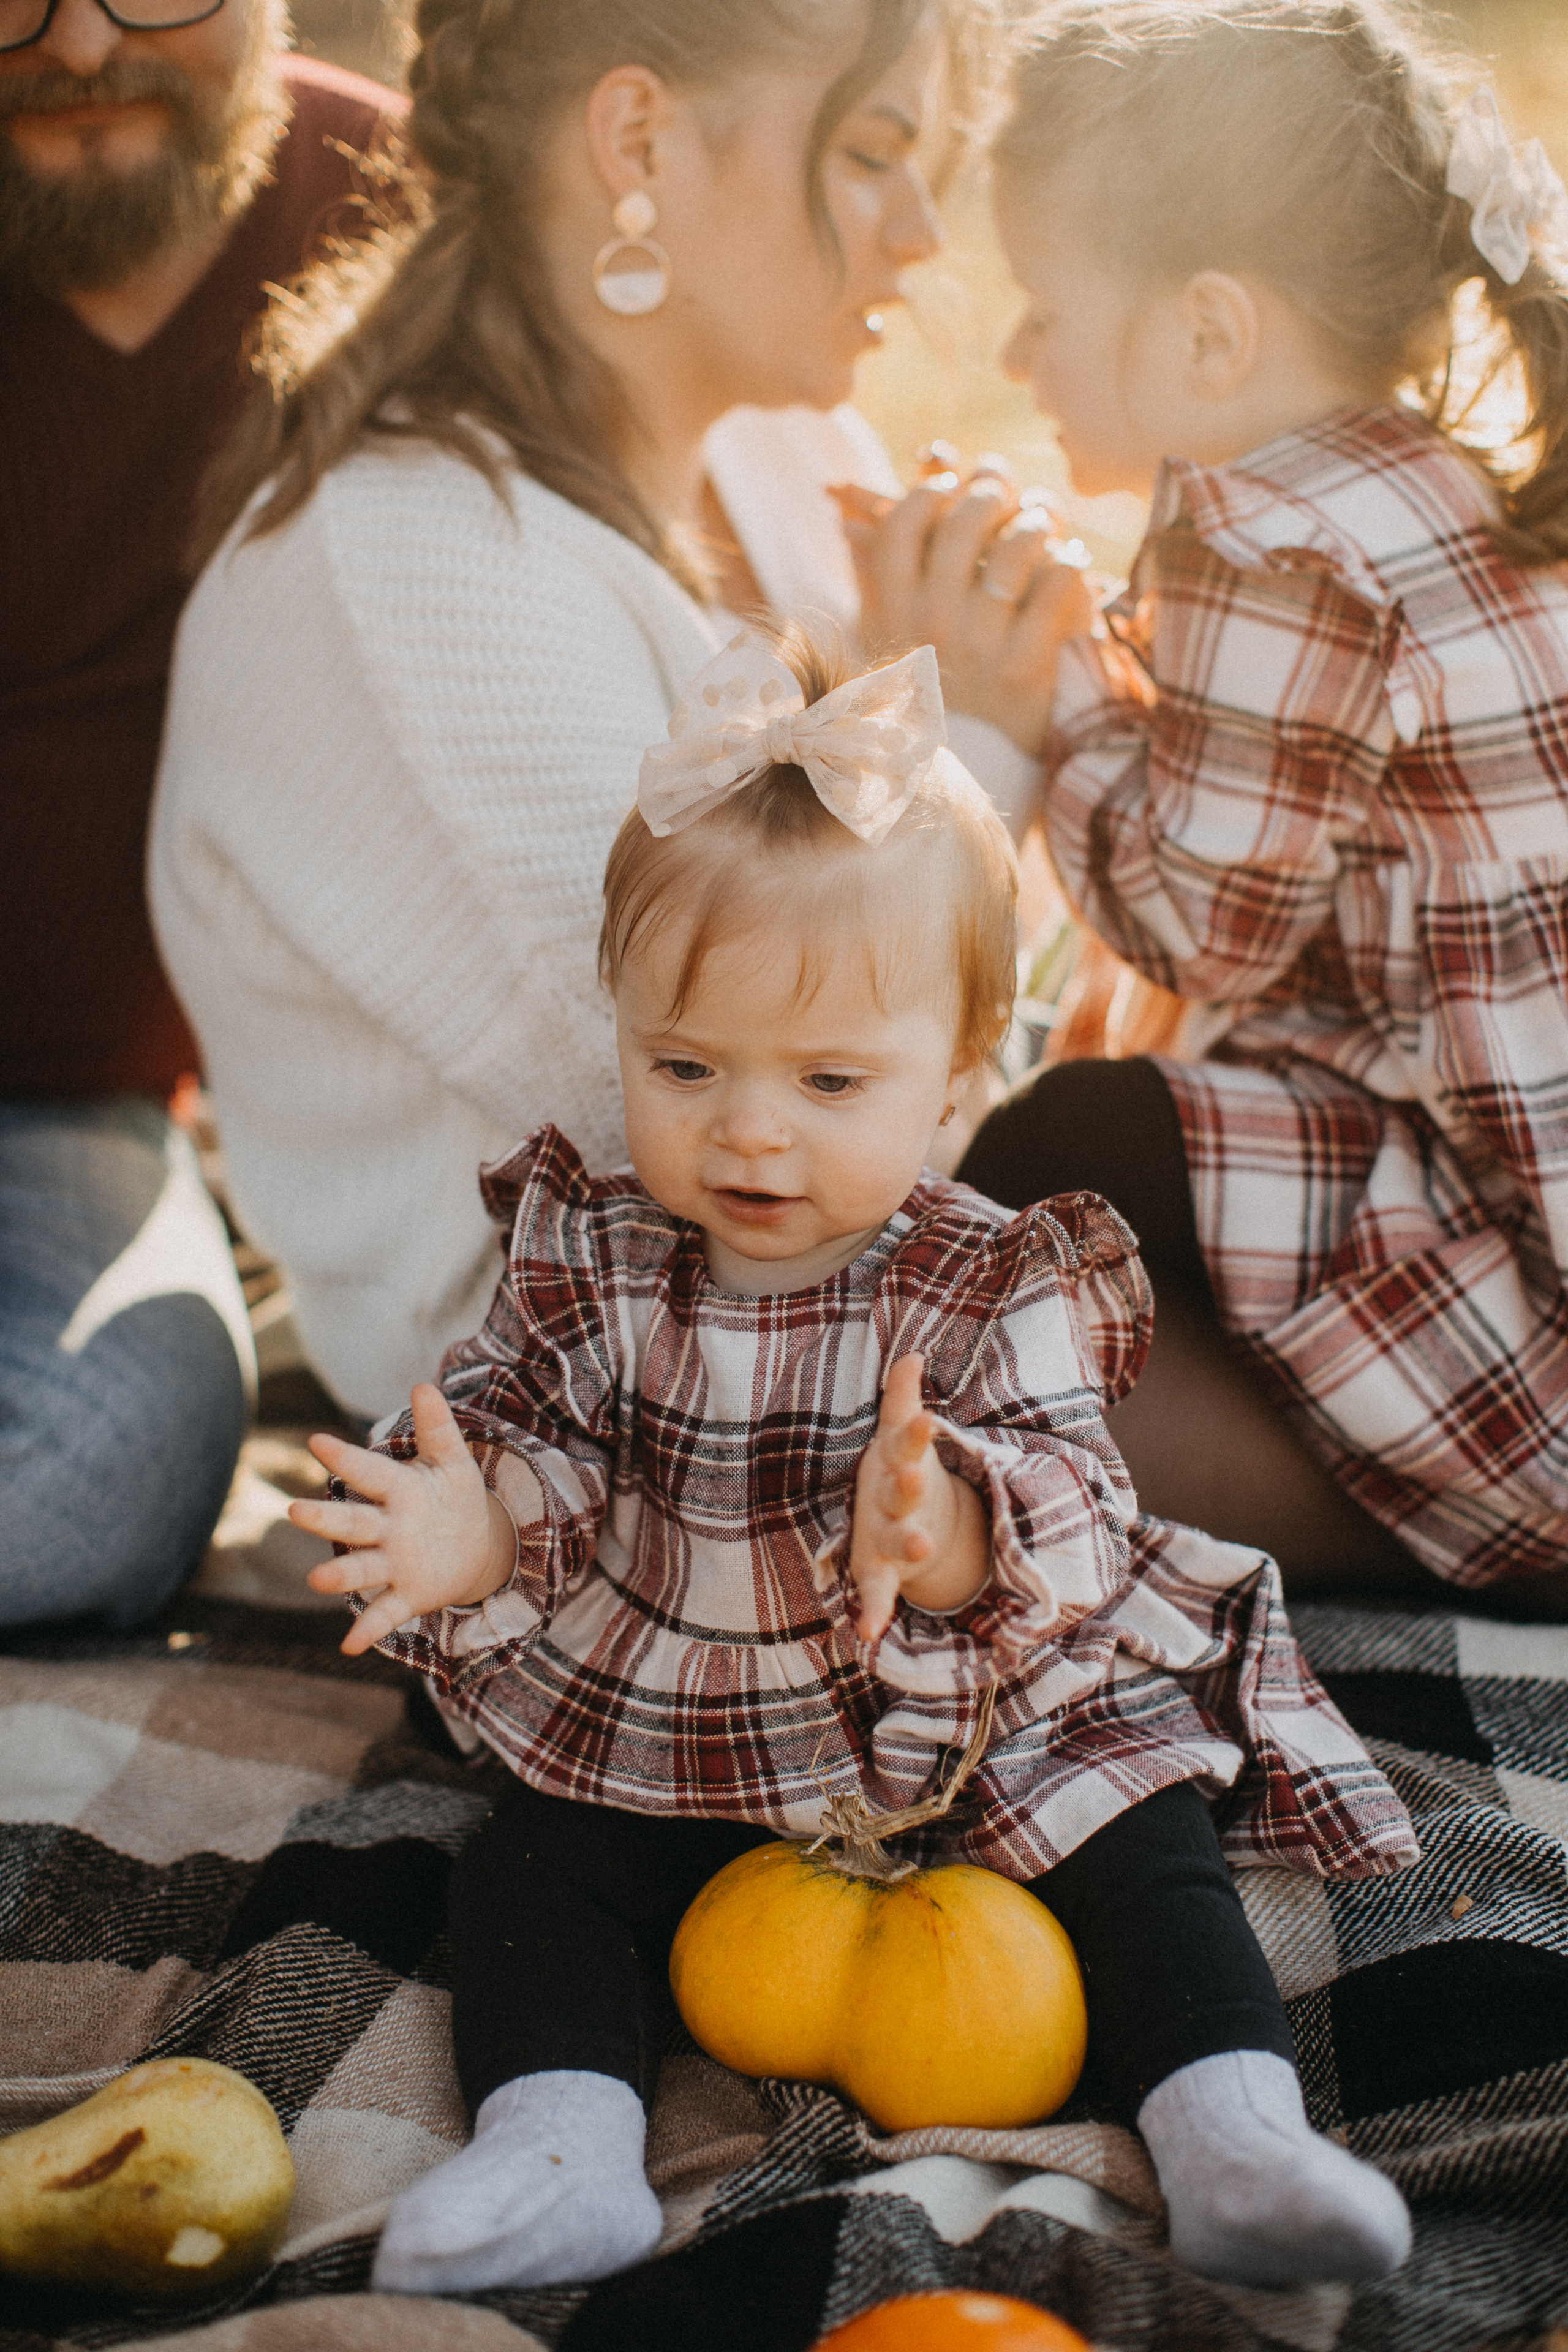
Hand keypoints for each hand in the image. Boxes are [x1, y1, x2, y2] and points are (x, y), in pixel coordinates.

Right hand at [289, 1382, 518, 1656]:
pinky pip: (385, 1613)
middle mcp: (387, 1528)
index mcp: (397, 1490)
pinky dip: (368, 1629)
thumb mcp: (453, 1461)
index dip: (345, 1458)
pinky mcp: (407, 1595)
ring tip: (317, 1580)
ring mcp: (393, 1564)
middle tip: (295, 1511)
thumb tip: (422, 1385)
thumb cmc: (452, 1495)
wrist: (471, 1543)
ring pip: (363, 1569)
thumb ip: (437, 1427)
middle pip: (354, 1523)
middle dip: (326, 1519)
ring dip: (341, 1575)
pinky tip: (349, 1646)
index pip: (369, 1473)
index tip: (316, 1441)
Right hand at [830, 458, 1093, 759]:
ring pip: (1015, 546)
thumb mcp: (893, 636)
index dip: (930, 492)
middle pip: (962, 522)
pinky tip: (1071, 564)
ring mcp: (980, 647)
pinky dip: (1070, 564)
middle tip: (1009, 494)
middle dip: (992, 493)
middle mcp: (931, 627)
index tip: (951, 484)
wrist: (976, 770)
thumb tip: (840, 498)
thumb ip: (878, 567)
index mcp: (894, 615)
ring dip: (1037, 521)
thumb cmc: (937, 690)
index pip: (901, 525)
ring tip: (1043, 523)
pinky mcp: (1028, 667)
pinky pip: (1057, 583)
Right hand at [848, 1354, 990, 1644]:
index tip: (926, 1420)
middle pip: (897, 1491)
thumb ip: (902, 1400)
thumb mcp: (900, 1435)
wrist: (884, 1517)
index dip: (913, 1434)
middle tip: (915, 1476)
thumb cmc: (897, 1470)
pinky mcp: (880, 1570)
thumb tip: (911, 1354)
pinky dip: (873, 1611)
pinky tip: (869, 1633)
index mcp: (893, 1463)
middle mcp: (884, 1499)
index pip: (904, 1444)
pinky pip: (877, 1592)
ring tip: (921, 1547)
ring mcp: (882, 1535)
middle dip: (906, 1485)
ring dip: (906, 1545)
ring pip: (893, 1541)